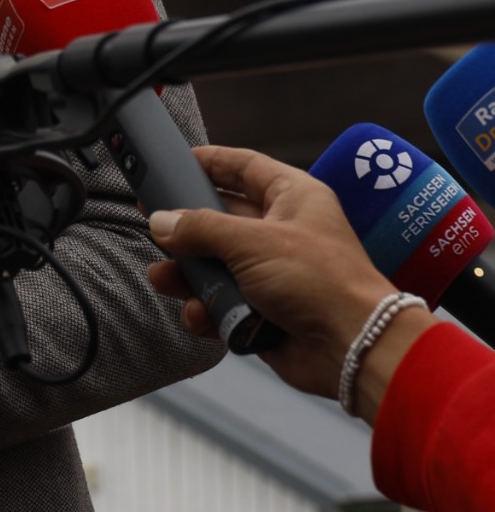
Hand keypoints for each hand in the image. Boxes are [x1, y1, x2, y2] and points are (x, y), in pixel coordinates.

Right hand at [147, 144, 434, 418]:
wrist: (355, 349)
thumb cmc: (322, 282)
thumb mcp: (252, 242)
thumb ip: (201, 228)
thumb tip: (163, 221)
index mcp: (292, 197)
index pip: (244, 167)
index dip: (210, 162)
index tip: (175, 163)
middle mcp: (284, 231)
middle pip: (223, 219)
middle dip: (188, 229)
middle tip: (155, 226)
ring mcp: (275, 273)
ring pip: (218, 265)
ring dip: (191, 275)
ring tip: (166, 278)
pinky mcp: (267, 311)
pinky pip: (226, 303)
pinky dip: (208, 309)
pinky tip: (198, 313)